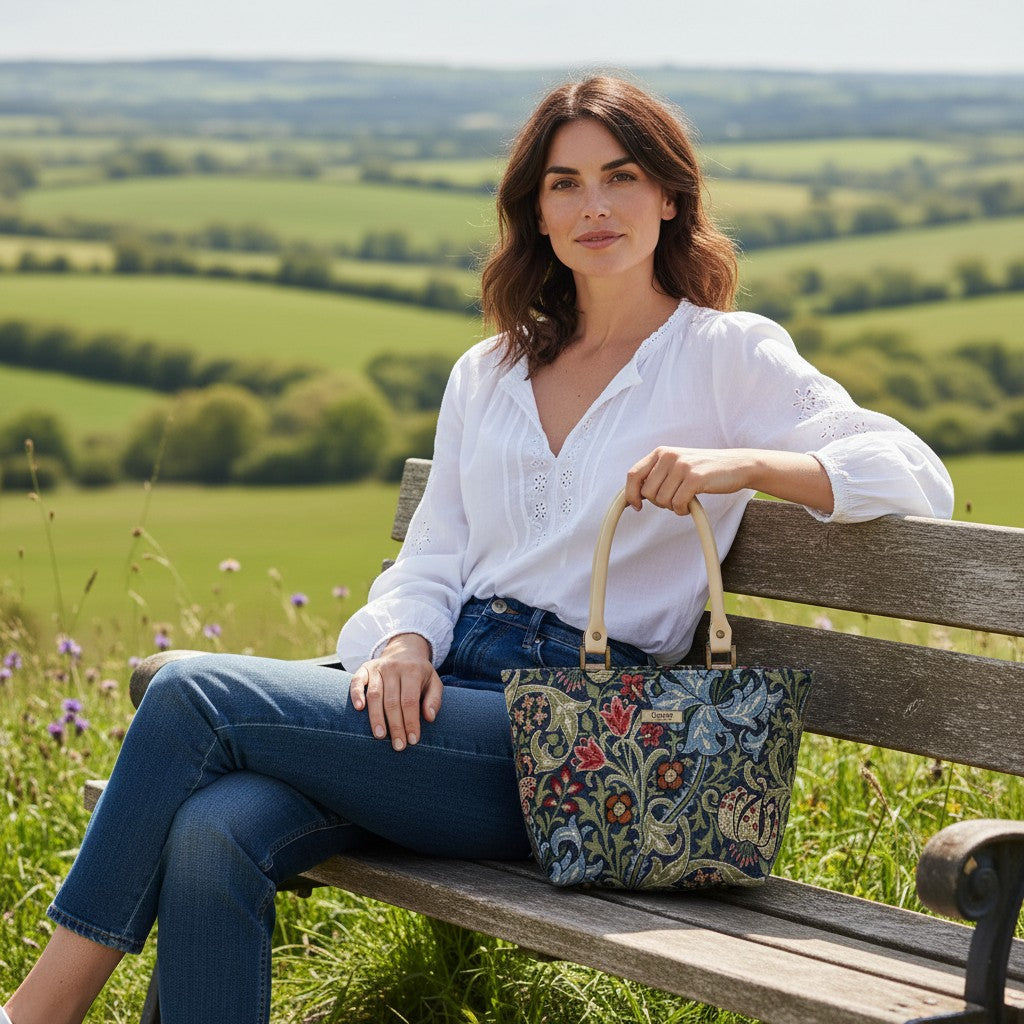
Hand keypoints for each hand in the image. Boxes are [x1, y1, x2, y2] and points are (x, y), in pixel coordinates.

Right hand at [349, 633, 442, 750]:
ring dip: (376, 717)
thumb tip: (430, 718)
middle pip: (392, 701)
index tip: (413, 740)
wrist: (405, 650)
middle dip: (395, 726)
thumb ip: (434, 699)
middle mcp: (394, 668)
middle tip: (398, 746)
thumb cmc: (420, 673)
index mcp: (413, 671)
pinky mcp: (365, 668)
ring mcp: (378, 667)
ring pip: (375, 695)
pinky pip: (357, 681)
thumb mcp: (434, 682)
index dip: (411, 721)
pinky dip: (356, 694)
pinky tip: (359, 709)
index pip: (410, 701)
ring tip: (380, 736)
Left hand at [625, 447, 755, 514]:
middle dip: (659, 503)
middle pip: (647, 492)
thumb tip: (633, 496)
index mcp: (661, 452)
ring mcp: (682, 466)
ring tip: (685, 500)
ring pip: (661, 500)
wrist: (737, 465)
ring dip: (672, 507)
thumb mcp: (677, 464)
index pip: (633, 474)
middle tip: (674, 500)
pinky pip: (677, 504)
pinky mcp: (694, 478)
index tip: (636, 506)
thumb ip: (657, 475)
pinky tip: (690, 505)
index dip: (630, 494)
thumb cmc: (705, 469)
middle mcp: (669, 456)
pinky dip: (682, 510)